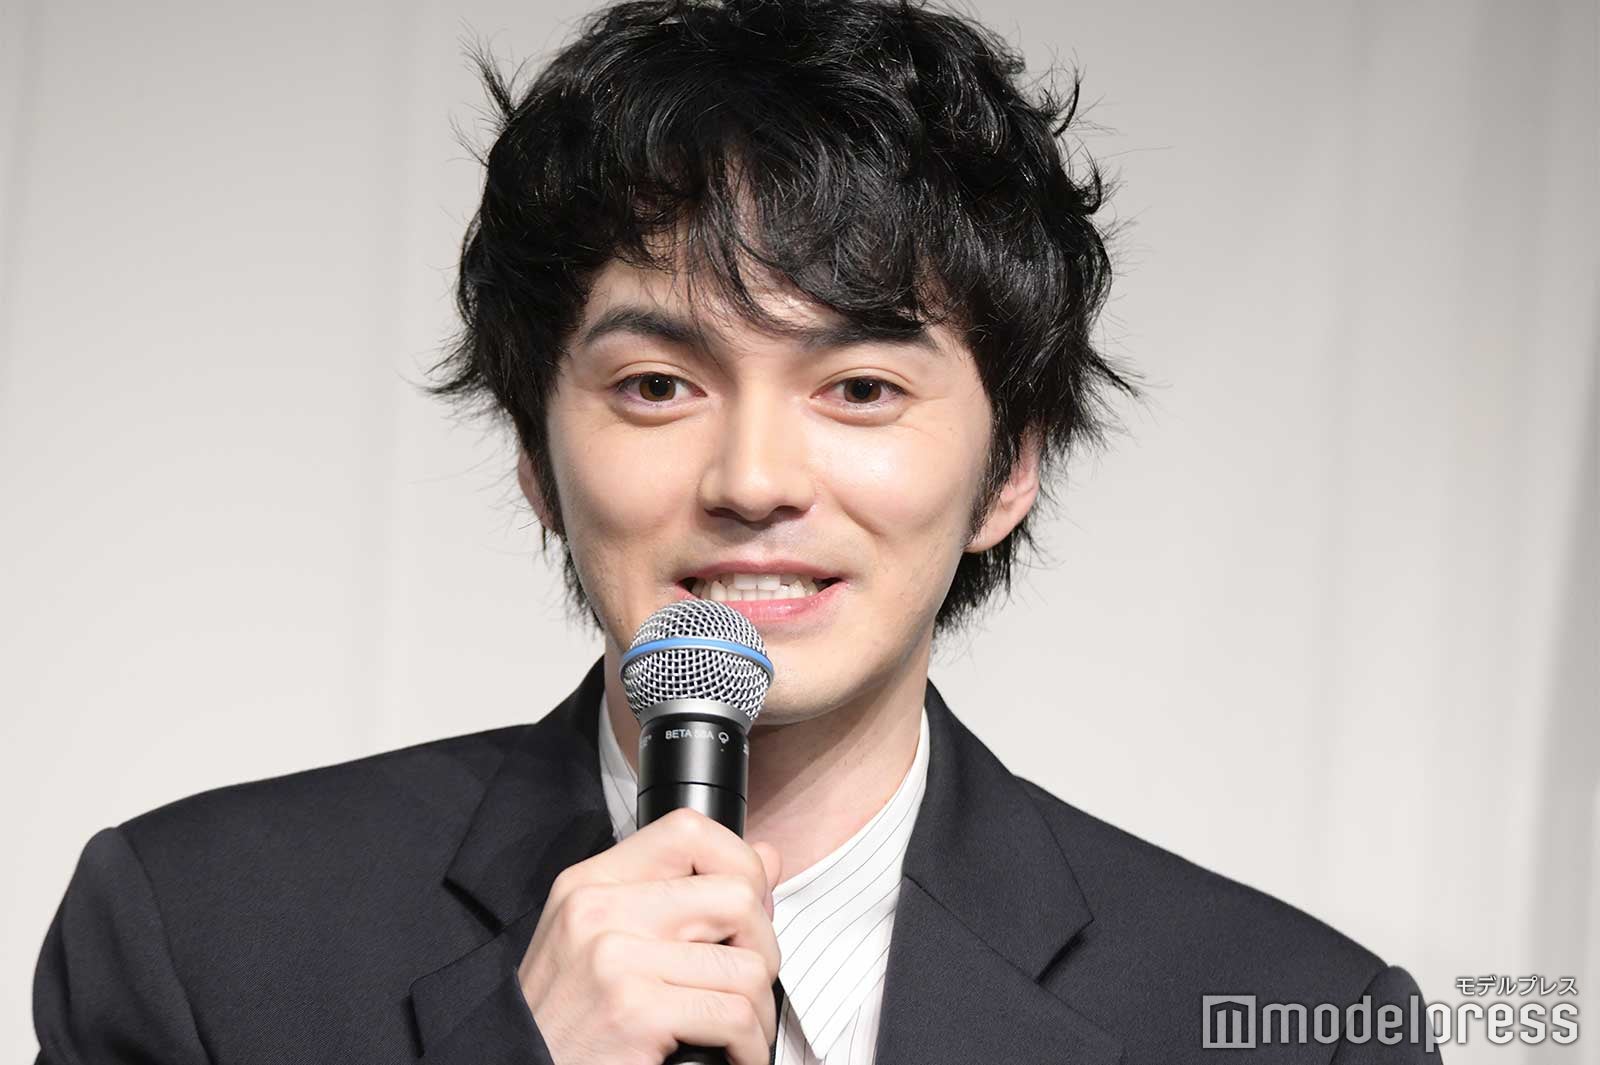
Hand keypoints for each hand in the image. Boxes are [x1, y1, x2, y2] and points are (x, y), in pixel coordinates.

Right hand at [518, 807, 783, 1064]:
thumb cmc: (566, 1019)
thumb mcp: (605, 941)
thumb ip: (679, 895)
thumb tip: (766, 857)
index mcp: (591, 883)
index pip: (689, 830)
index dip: (739, 862)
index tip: (749, 909)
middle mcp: (599, 911)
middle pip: (734, 894)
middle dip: (764, 946)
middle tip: (753, 981)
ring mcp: (615, 959)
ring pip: (746, 965)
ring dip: (761, 1008)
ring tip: (745, 1029)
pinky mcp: (635, 1012)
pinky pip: (734, 1016)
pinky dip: (750, 1044)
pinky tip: (735, 1054)